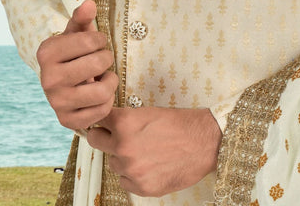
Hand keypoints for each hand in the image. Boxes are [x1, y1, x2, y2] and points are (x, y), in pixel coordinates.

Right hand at [36, 0, 118, 130]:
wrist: (61, 83)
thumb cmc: (73, 53)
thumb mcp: (75, 33)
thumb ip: (82, 18)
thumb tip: (90, 3)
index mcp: (47, 53)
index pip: (90, 40)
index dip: (100, 40)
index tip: (96, 43)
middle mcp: (48, 79)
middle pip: (98, 63)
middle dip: (106, 58)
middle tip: (102, 59)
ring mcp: (57, 102)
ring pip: (102, 91)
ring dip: (110, 81)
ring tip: (103, 76)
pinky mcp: (67, 121)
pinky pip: (101, 111)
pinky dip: (107, 102)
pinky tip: (99, 94)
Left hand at [87, 106, 221, 196]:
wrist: (203, 142)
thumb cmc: (179, 124)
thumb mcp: (148, 112)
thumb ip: (124, 120)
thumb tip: (108, 125)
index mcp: (124, 123)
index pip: (98, 120)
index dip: (102, 120)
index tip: (103, 123)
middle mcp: (123, 146)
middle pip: (96, 141)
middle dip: (105, 138)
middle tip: (118, 137)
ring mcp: (131, 169)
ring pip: (113, 163)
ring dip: (123, 158)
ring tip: (145, 151)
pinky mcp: (141, 187)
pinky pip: (125, 181)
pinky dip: (133, 175)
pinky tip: (150, 165)